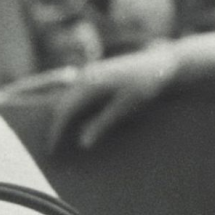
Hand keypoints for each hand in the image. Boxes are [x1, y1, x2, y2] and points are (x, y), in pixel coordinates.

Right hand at [0, 42, 179, 152]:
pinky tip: (77, 120)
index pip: (64, 111)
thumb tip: (82, 144)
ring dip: (64, 117)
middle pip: (63, 104)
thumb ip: (103, 124)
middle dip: (57, 126)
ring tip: (62, 136)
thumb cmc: (146, 86)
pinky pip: (78, 93)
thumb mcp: (126, 107)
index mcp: (90, 84)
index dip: (56, 132)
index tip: (52, 150)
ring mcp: (91, 73)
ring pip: (69, 98)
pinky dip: (74, 108)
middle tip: (54, 147)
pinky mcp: (97, 73)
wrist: (161, 64)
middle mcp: (86, 76)